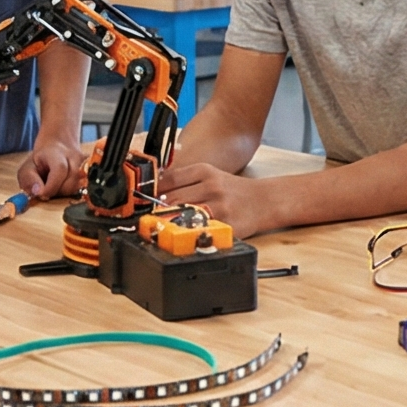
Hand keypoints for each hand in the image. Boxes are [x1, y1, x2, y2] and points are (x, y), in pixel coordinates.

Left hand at [18, 134, 86, 198]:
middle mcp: (74, 157)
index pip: (60, 170)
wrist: (59, 144)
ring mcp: (85, 164)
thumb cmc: (41, 159)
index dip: (51, 186)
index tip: (42, 194)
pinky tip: (65, 186)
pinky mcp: (91, 171)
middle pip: (71, 182)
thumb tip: (38, 192)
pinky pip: (84, 187)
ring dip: (65, 192)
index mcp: (56, 153)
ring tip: (56, 187)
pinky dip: (73, 191)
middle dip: (58, 191)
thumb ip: (29, 180)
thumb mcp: (27, 167)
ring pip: (79, 187)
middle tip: (48, 190)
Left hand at [158, 160, 281, 235]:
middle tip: (149, 218)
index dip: (152, 192)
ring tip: (162, 228)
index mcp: (205, 171)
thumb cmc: (234, 190)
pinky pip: (201, 231)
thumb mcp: (211, 175)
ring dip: (170, 224)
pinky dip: (189, 234)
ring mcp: (219, 206)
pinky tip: (183, 235)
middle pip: (173, 200)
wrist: (265, 200)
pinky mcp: (226, 224)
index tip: (142, 201)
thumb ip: (185, 180)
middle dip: (158, 211)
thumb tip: (155, 192)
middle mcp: (212, 186)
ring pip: (184, 216)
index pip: (169, 180)